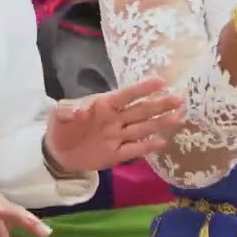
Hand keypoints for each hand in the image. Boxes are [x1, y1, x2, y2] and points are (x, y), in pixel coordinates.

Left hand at [44, 75, 183, 173]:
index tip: (160, 81)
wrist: (57, 151)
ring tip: (178, 116)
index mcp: (104, 105)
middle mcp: (116, 119)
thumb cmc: (62, 125)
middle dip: (160, 105)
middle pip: (141, 111)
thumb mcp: (58, 114)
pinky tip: (162, 142)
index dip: (141, 89)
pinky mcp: (116, 154)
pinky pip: (133, 150)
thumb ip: (68, 110)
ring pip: (142, 129)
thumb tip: (81, 111)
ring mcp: (118, 137)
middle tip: (179, 99)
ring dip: (160, 123)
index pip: (125, 95)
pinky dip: (146, 147)